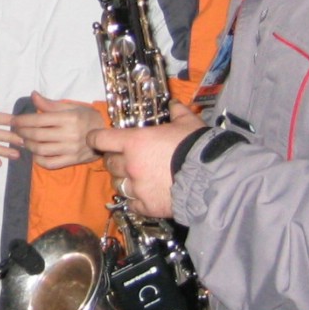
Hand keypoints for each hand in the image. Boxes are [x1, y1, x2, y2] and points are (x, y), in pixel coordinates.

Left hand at [12, 91, 104, 169]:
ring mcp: (70, 149)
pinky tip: (35, 154)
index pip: (39, 119)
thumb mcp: (71, 107)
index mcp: (68, 118)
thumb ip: (50, 104)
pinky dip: (39, 160)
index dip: (23, 120)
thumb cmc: (87, 117)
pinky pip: (50, 163)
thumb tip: (33, 95)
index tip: (14, 120)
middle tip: (16, 131)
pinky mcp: (72, 161)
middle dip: (22, 132)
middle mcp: (69, 134)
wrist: (107, 134)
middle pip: (37, 135)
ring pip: (41, 149)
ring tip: (24, 141)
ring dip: (28, 145)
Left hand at [87, 101, 204, 218]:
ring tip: (135, 179)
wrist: (213, 178)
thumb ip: (177, 112)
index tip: (96, 139)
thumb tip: (174, 104)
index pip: (100, 139)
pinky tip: (144, 197)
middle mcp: (130, 165)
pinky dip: (135, 200)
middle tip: (125, 159)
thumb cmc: (197, 146)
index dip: (96, 138)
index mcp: (135, 142)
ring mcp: (137, 188)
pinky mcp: (146, 206)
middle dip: (114, 160)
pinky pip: (131, 204)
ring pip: (117, 185)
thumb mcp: (188, 123)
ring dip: (123, 180)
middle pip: (109, 163)